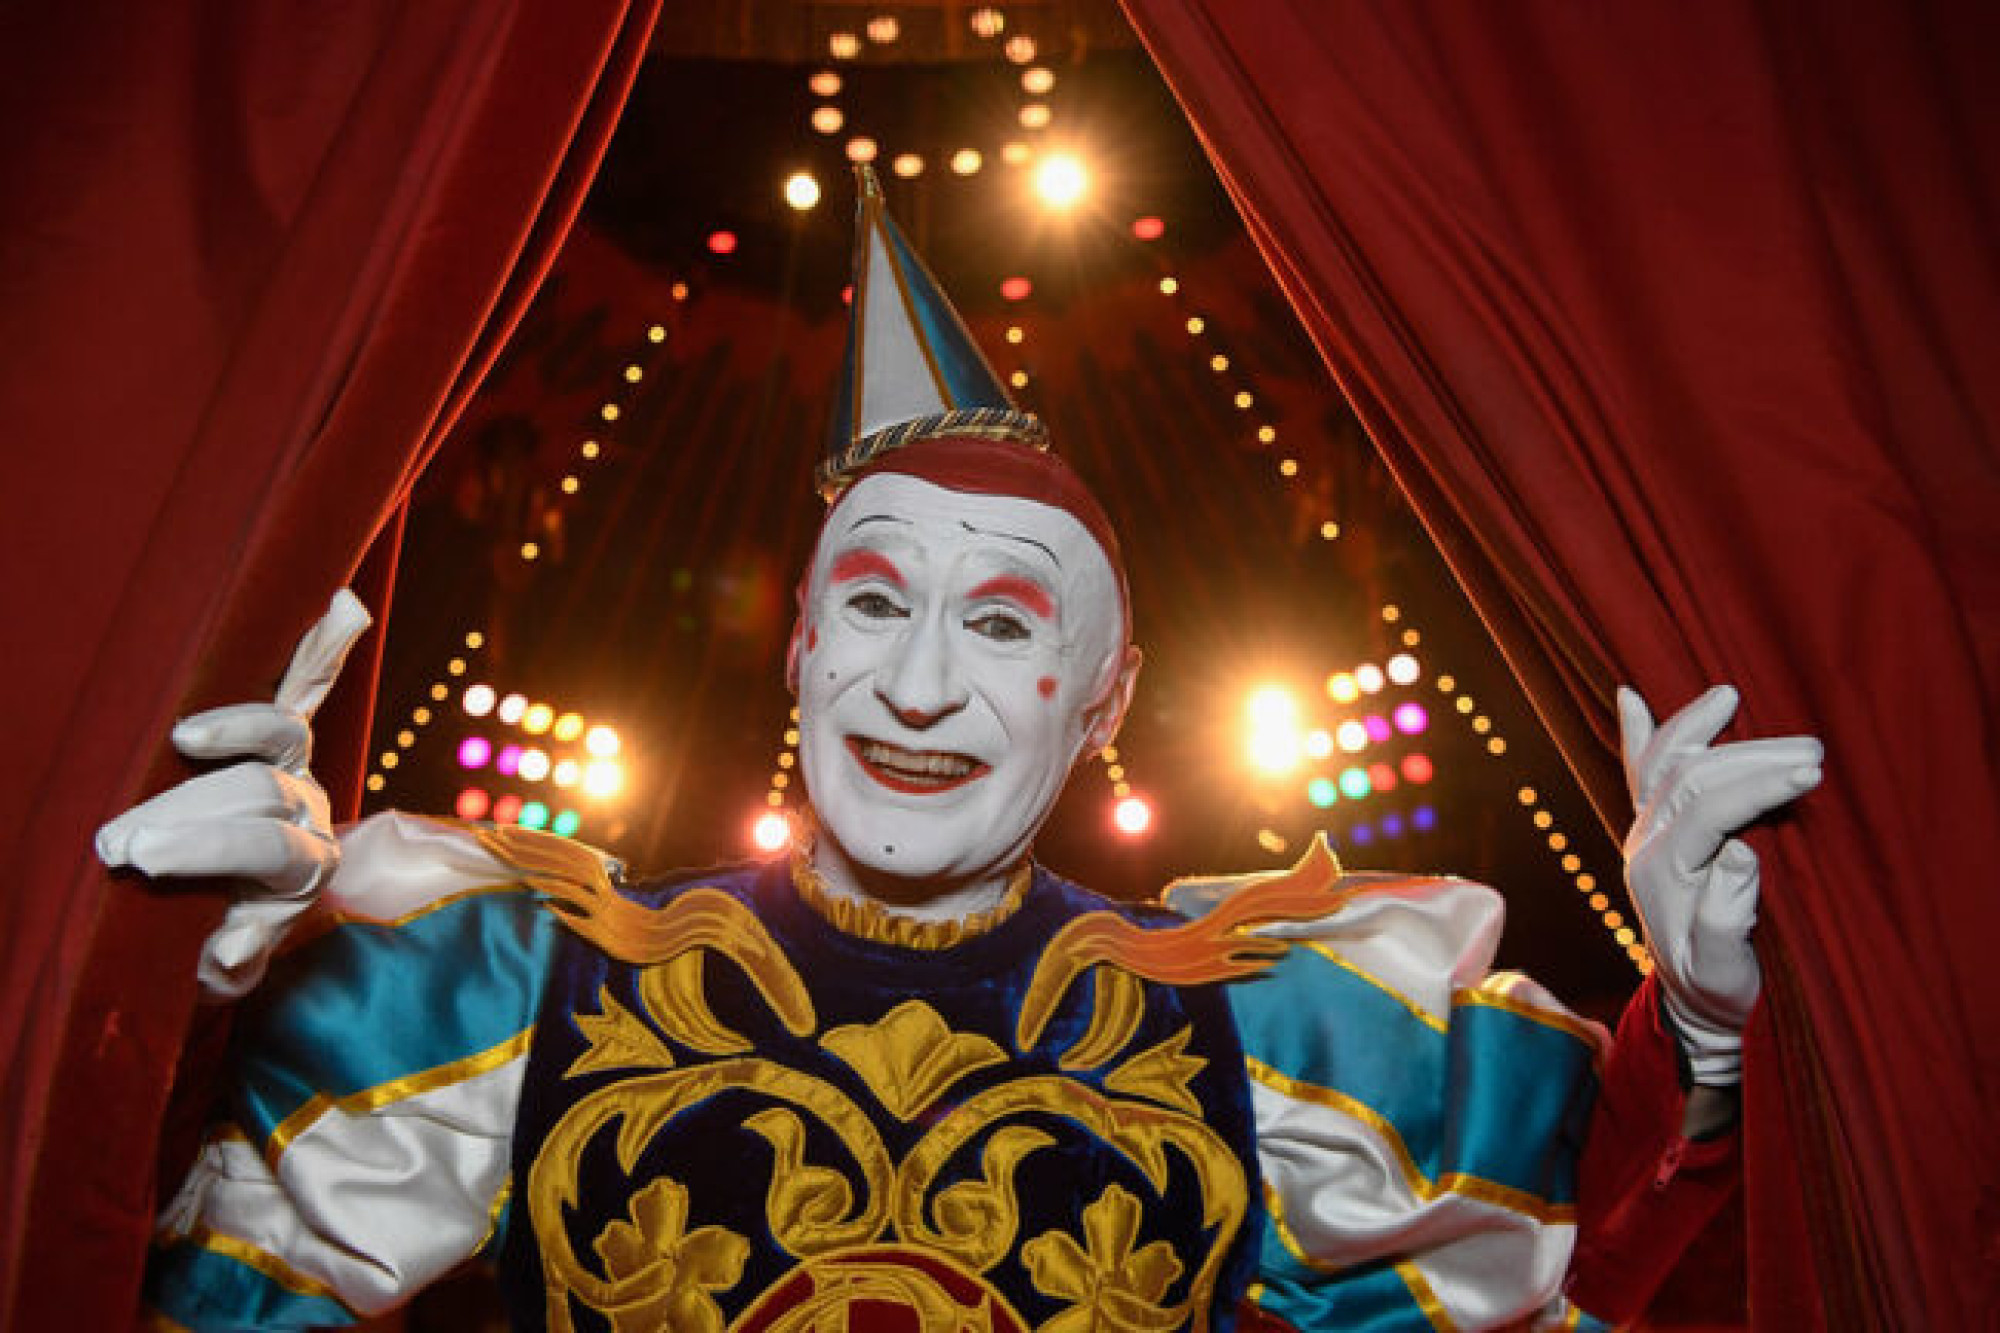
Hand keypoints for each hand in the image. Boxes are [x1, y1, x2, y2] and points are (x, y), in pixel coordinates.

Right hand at [97, 590, 372, 996]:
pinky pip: (306, 686)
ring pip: (283, 736)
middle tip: (119, 840)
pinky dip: (323, 648)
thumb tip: (232, 947)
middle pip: (263, 794)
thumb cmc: (216, 943)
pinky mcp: (282, 740)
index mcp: (303, 869)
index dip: (206, 849)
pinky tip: (342, 605)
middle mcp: (313, 812)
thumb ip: (229, 962)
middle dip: (189, 815)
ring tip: (181, 740)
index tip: (136, 859)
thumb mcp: (221, 968)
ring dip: (233, 731)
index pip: (265, 849)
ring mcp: (301, 771)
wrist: (240, 922)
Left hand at [1619, 684, 1822, 1083]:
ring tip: (1734, 696)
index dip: (1758, 789)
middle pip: (1690, 777)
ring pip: (1666, 763)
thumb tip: (1741, 852)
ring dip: (1702, 728)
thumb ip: (1727, 916)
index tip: (1810, 776)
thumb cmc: (1716, 987)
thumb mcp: (1726, 969)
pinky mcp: (1652, 828)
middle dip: (1749, 756)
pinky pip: (1637, 772)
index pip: (1708, 811)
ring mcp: (1643, 831)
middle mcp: (1643, 842)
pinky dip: (1637, 734)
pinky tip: (1629, 696)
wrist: (1692, 1000)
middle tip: (1812, 751)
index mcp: (1659, 872)